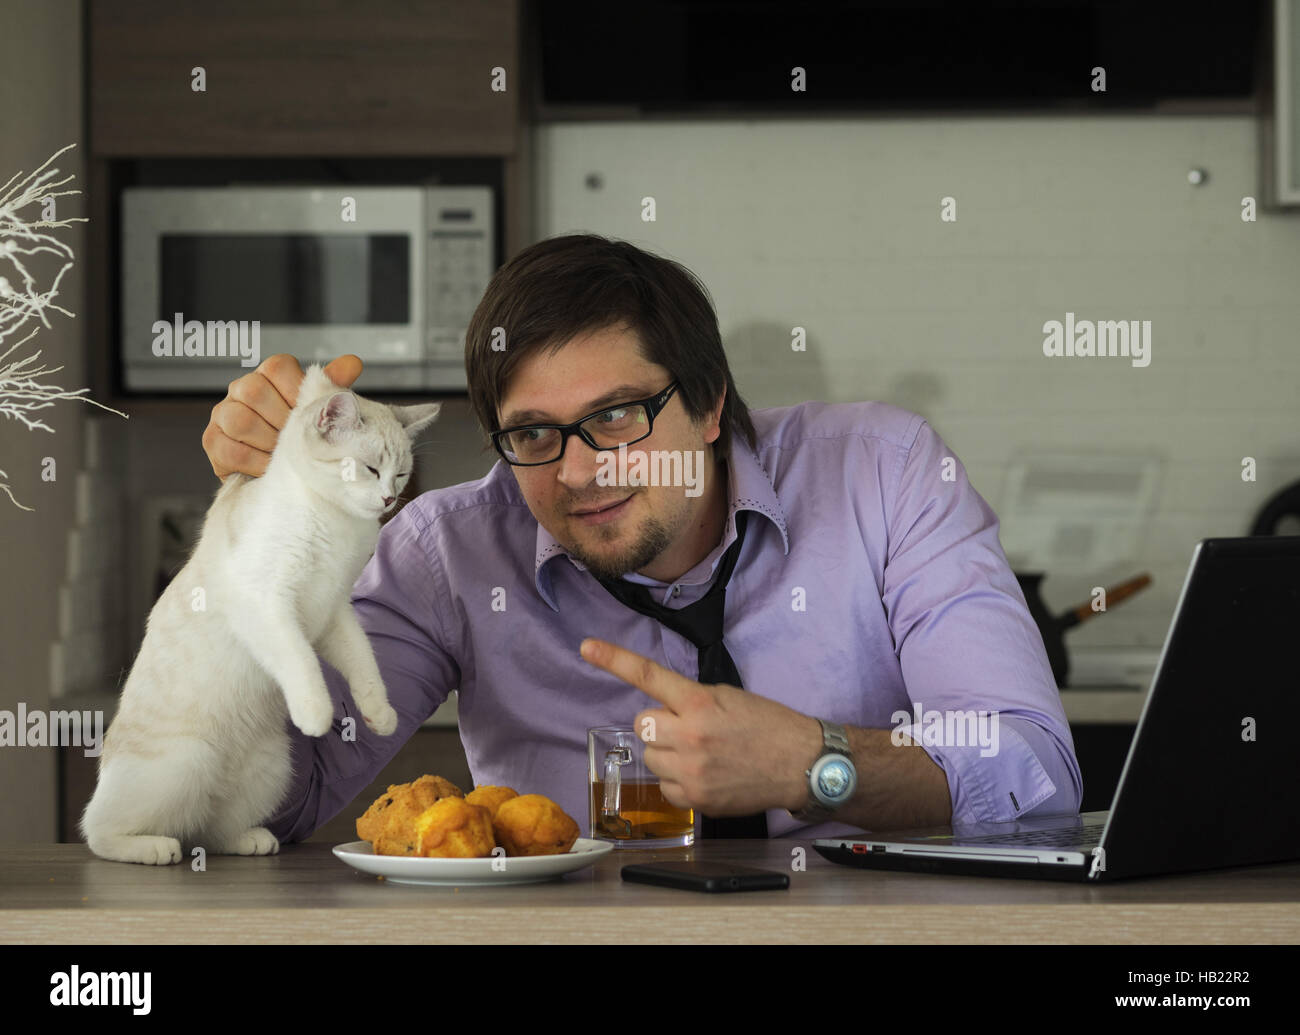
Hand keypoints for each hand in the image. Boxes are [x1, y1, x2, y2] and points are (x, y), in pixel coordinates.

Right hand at [201, 353, 362, 479]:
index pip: (278, 367)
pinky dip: (255, 462)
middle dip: (282, 421)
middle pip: (254, 392)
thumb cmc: (301, 434)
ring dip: (268, 442)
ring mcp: (222, 413)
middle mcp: (241, 389)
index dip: (297, 391)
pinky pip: (230, 449)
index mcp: (268, 375)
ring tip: (286, 456)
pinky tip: (269, 468)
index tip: (310, 414)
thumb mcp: (320, 409)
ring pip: (239, 420)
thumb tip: (352, 363)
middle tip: (300, 440)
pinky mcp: (212, 440)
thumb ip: (332, 385)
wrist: (279, 472)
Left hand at [578, 637, 820, 815]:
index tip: (586, 647)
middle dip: (660, 725)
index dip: (614, 659)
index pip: (648, 676)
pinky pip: (664, 787)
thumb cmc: (768, 726)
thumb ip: (692, 701)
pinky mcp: (695, 799)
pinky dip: (678, 781)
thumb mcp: (729, 697)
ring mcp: (690, 770)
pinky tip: (705, 775)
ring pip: (650, 757)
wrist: (801, 764)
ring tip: (702, 754)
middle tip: (690, 729)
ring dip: (667, 753)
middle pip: (643, 725)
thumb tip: (663, 712)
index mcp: (699, 702)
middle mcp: (690, 735)